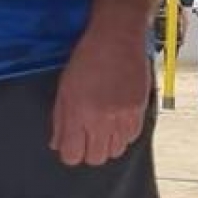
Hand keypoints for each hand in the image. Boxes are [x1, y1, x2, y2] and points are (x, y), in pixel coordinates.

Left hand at [50, 26, 149, 166]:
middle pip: (96, 158)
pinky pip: (132, 137)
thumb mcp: (64, 90)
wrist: (117, 39)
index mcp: (78, 113)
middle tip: (86, 137)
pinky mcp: (140, 110)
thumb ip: (60, 121)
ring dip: (107, 144)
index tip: (71, 146)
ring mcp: (123, 116)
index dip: (70, 154)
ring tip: (102, 127)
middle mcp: (102, 119)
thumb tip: (57, 144)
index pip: (73, 155)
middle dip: (88, 152)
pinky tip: (116, 120)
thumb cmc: (87, 60)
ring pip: (116, 151)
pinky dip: (123, 134)